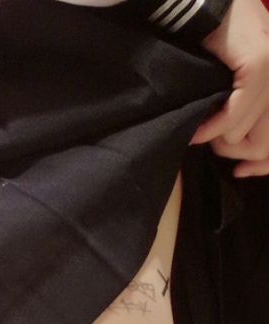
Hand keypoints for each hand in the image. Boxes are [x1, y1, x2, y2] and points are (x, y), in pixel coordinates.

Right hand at [191, 0, 268, 176]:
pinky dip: (212, 129)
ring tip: (199, 131)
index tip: (240, 172)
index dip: (262, 165)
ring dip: (219, 141)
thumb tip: (246, 155)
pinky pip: (234, 119)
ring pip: (249, 137)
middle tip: (211, 145)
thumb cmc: (215, 42)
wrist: (205, 4)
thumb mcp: (236, 84)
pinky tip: (197, 128)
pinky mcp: (258, 67)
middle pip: (267, 145)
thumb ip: (244, 111)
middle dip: (236, 154)